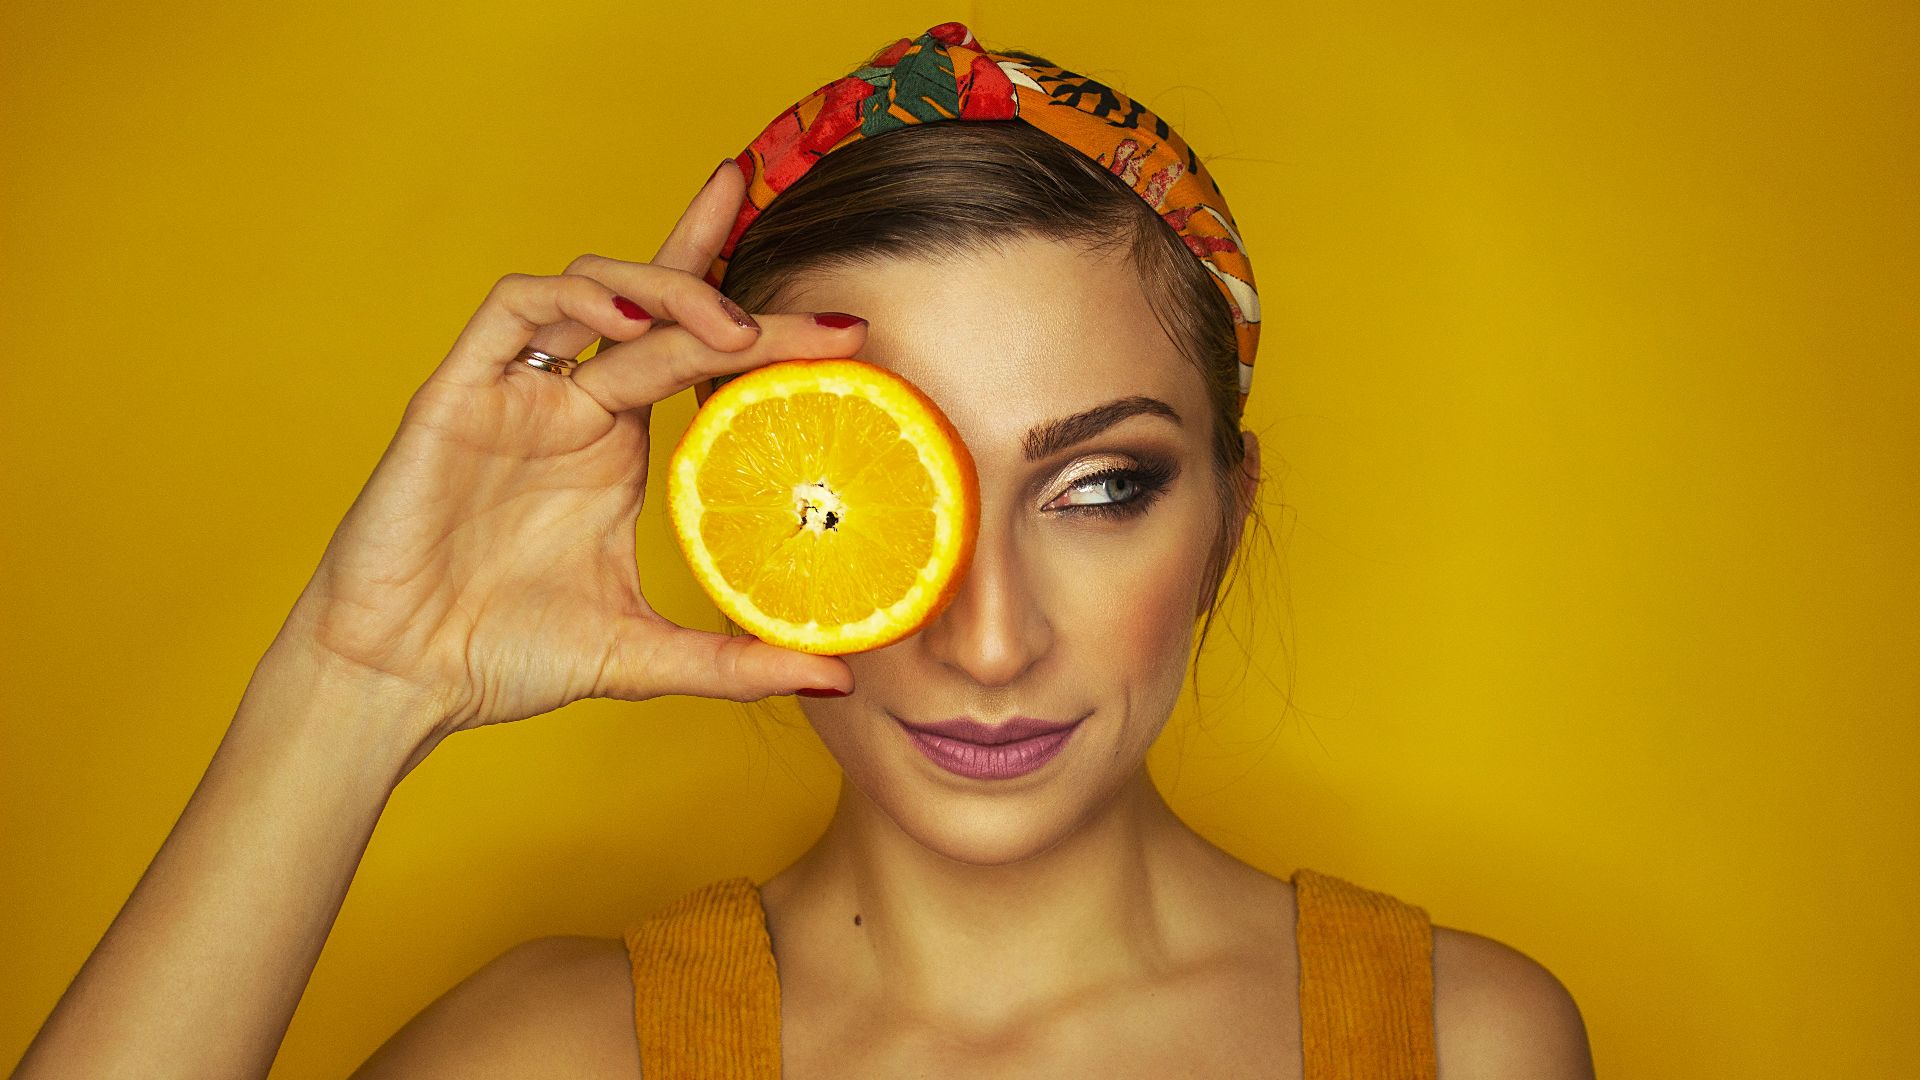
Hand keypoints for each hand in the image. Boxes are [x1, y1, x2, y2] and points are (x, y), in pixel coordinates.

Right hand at [265, 160, 860, 741]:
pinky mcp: (456, 394)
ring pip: (591, 289)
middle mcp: (572, 405)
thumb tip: (840, 673)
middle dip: (729, 275)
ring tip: (727, 327)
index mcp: (616, 446)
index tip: (846, 329)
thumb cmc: (507, 657)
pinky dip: (572, 302)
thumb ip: (736, 662)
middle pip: (656, 305)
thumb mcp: (643, 654)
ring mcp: (515, 393)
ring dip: (663, 289)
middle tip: (821, 306)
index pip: (693, 352)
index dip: (759, 320)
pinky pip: (511, 311)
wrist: (400, 681)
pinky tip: (625, 326)